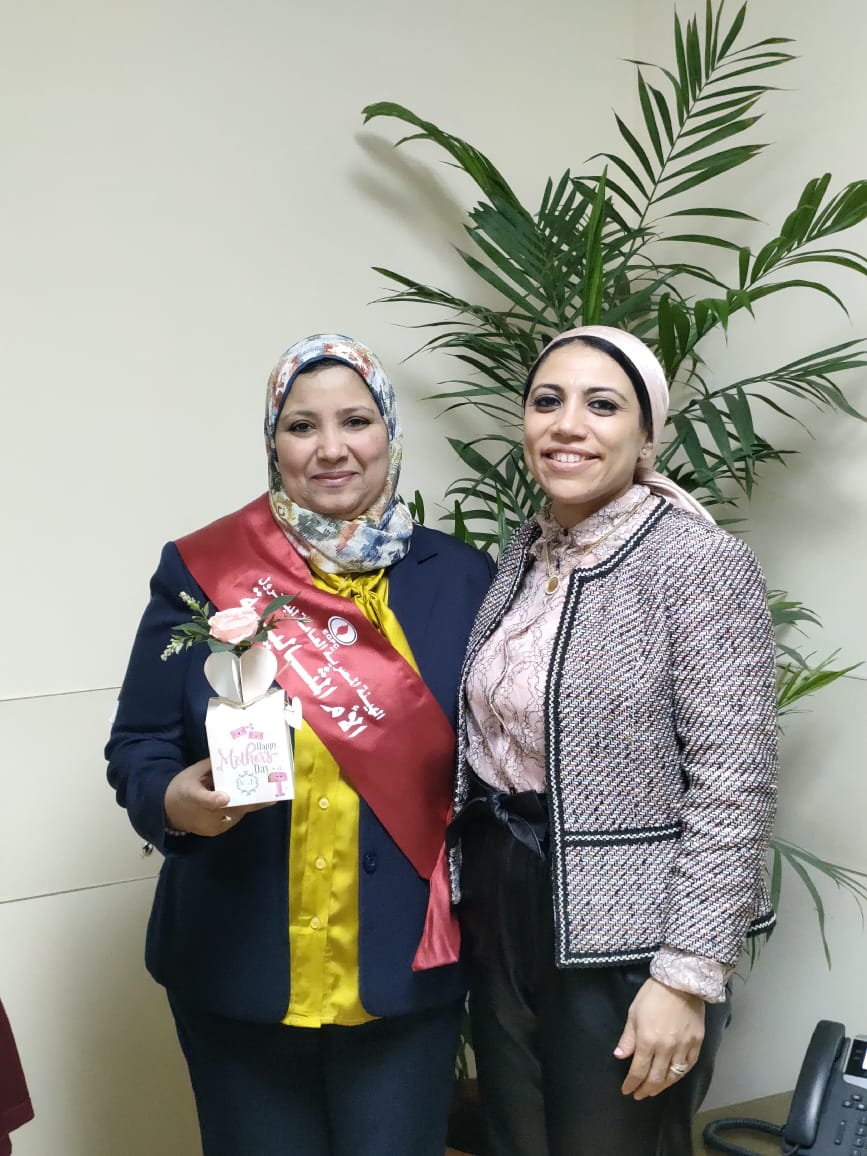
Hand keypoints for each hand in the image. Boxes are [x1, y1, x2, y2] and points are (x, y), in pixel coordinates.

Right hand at [163, 758, 275, 836]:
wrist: (168, 812)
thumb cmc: (182, 787)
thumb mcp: (193, 772)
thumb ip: (212, 767)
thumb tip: (233, 757)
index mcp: (192, 796)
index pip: (203, 800)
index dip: (214, 800)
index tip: (225, 797)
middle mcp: (202, 815)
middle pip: (228, 808)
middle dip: (250, 800)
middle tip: (270, 793)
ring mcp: (210, 826)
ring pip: (235, 814)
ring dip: (250, 803)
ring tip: (268, 793)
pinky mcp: (215, 831)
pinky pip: (233, 818)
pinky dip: (241, 809)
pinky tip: (252, 799)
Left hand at [614, 977, 704, 1099]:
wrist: (681, 982)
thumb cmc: (653, 994)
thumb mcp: (634, 1012)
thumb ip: (628, 1038)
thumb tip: (620, 1056)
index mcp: (648, 1041)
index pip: (638, 1070)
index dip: (631, 1083)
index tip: (626, 1090)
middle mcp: (666, 1049)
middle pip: (655, 1078)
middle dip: (645, 1089)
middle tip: (639, 1095)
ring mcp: (684, 1048)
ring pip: (673, 1076)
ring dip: (661, 1087)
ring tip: (653, 1091)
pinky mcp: (697, 1044)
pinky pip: (688, 1066)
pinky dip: (679, 1076)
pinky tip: (673, 1078)